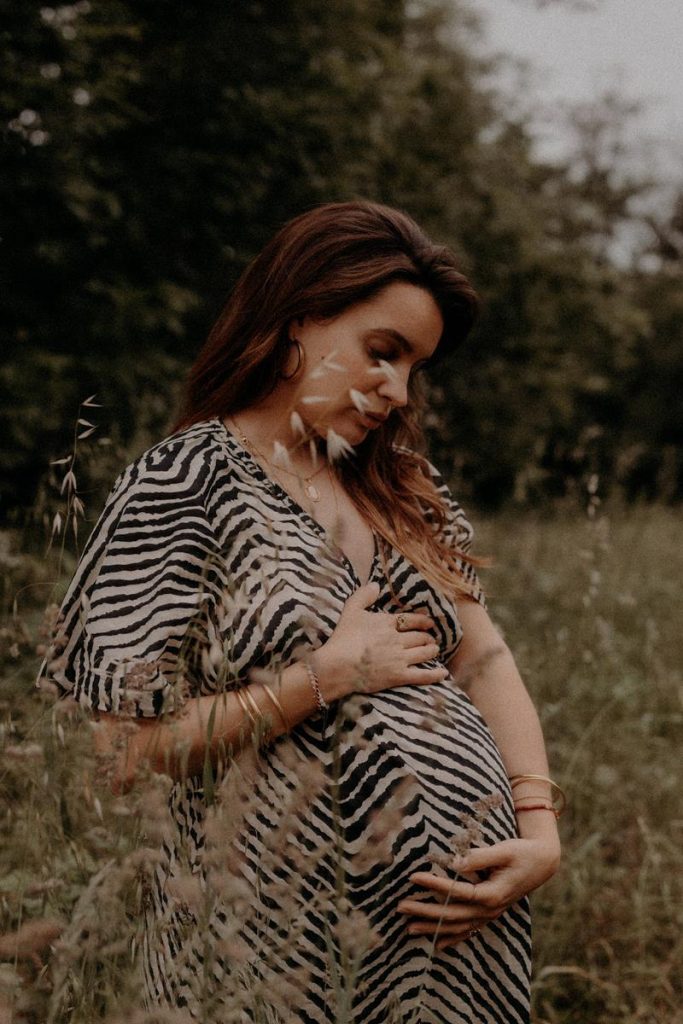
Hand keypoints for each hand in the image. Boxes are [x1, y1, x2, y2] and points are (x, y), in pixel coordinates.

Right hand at [315, 582, 448, 700]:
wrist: (338, 665)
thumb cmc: (343, 638)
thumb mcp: (350, 610)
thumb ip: (363, 596)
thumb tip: (376, 585)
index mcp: (387, 623)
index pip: (411, 620)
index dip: (422, 621)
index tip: (429, 622)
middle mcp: (397, 639)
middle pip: (419, 637)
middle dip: (427, 637)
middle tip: (431, 638)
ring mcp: (400, 658)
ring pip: (424, 653)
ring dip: (431, 650)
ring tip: (434, 650)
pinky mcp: (399, 676)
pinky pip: (422, 675)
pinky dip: (434, 674)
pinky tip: (442, 674)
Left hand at [397, 835, 560, 949]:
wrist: (542, 863)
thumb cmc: (521, 853)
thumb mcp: (504, 850)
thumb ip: (479, 857)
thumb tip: (454, 863)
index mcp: (492, 894)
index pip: (457, 892)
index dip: (434, 885)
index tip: (413, 876)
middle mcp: (490, 909)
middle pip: (452, 915)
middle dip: (425, 912)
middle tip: (400, 907)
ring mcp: (490, 915)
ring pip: (458, 927)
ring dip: (433, 929)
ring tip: (409, 929)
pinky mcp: (489, 914)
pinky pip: (469, 931)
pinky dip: (452, 938)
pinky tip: (437, 945)